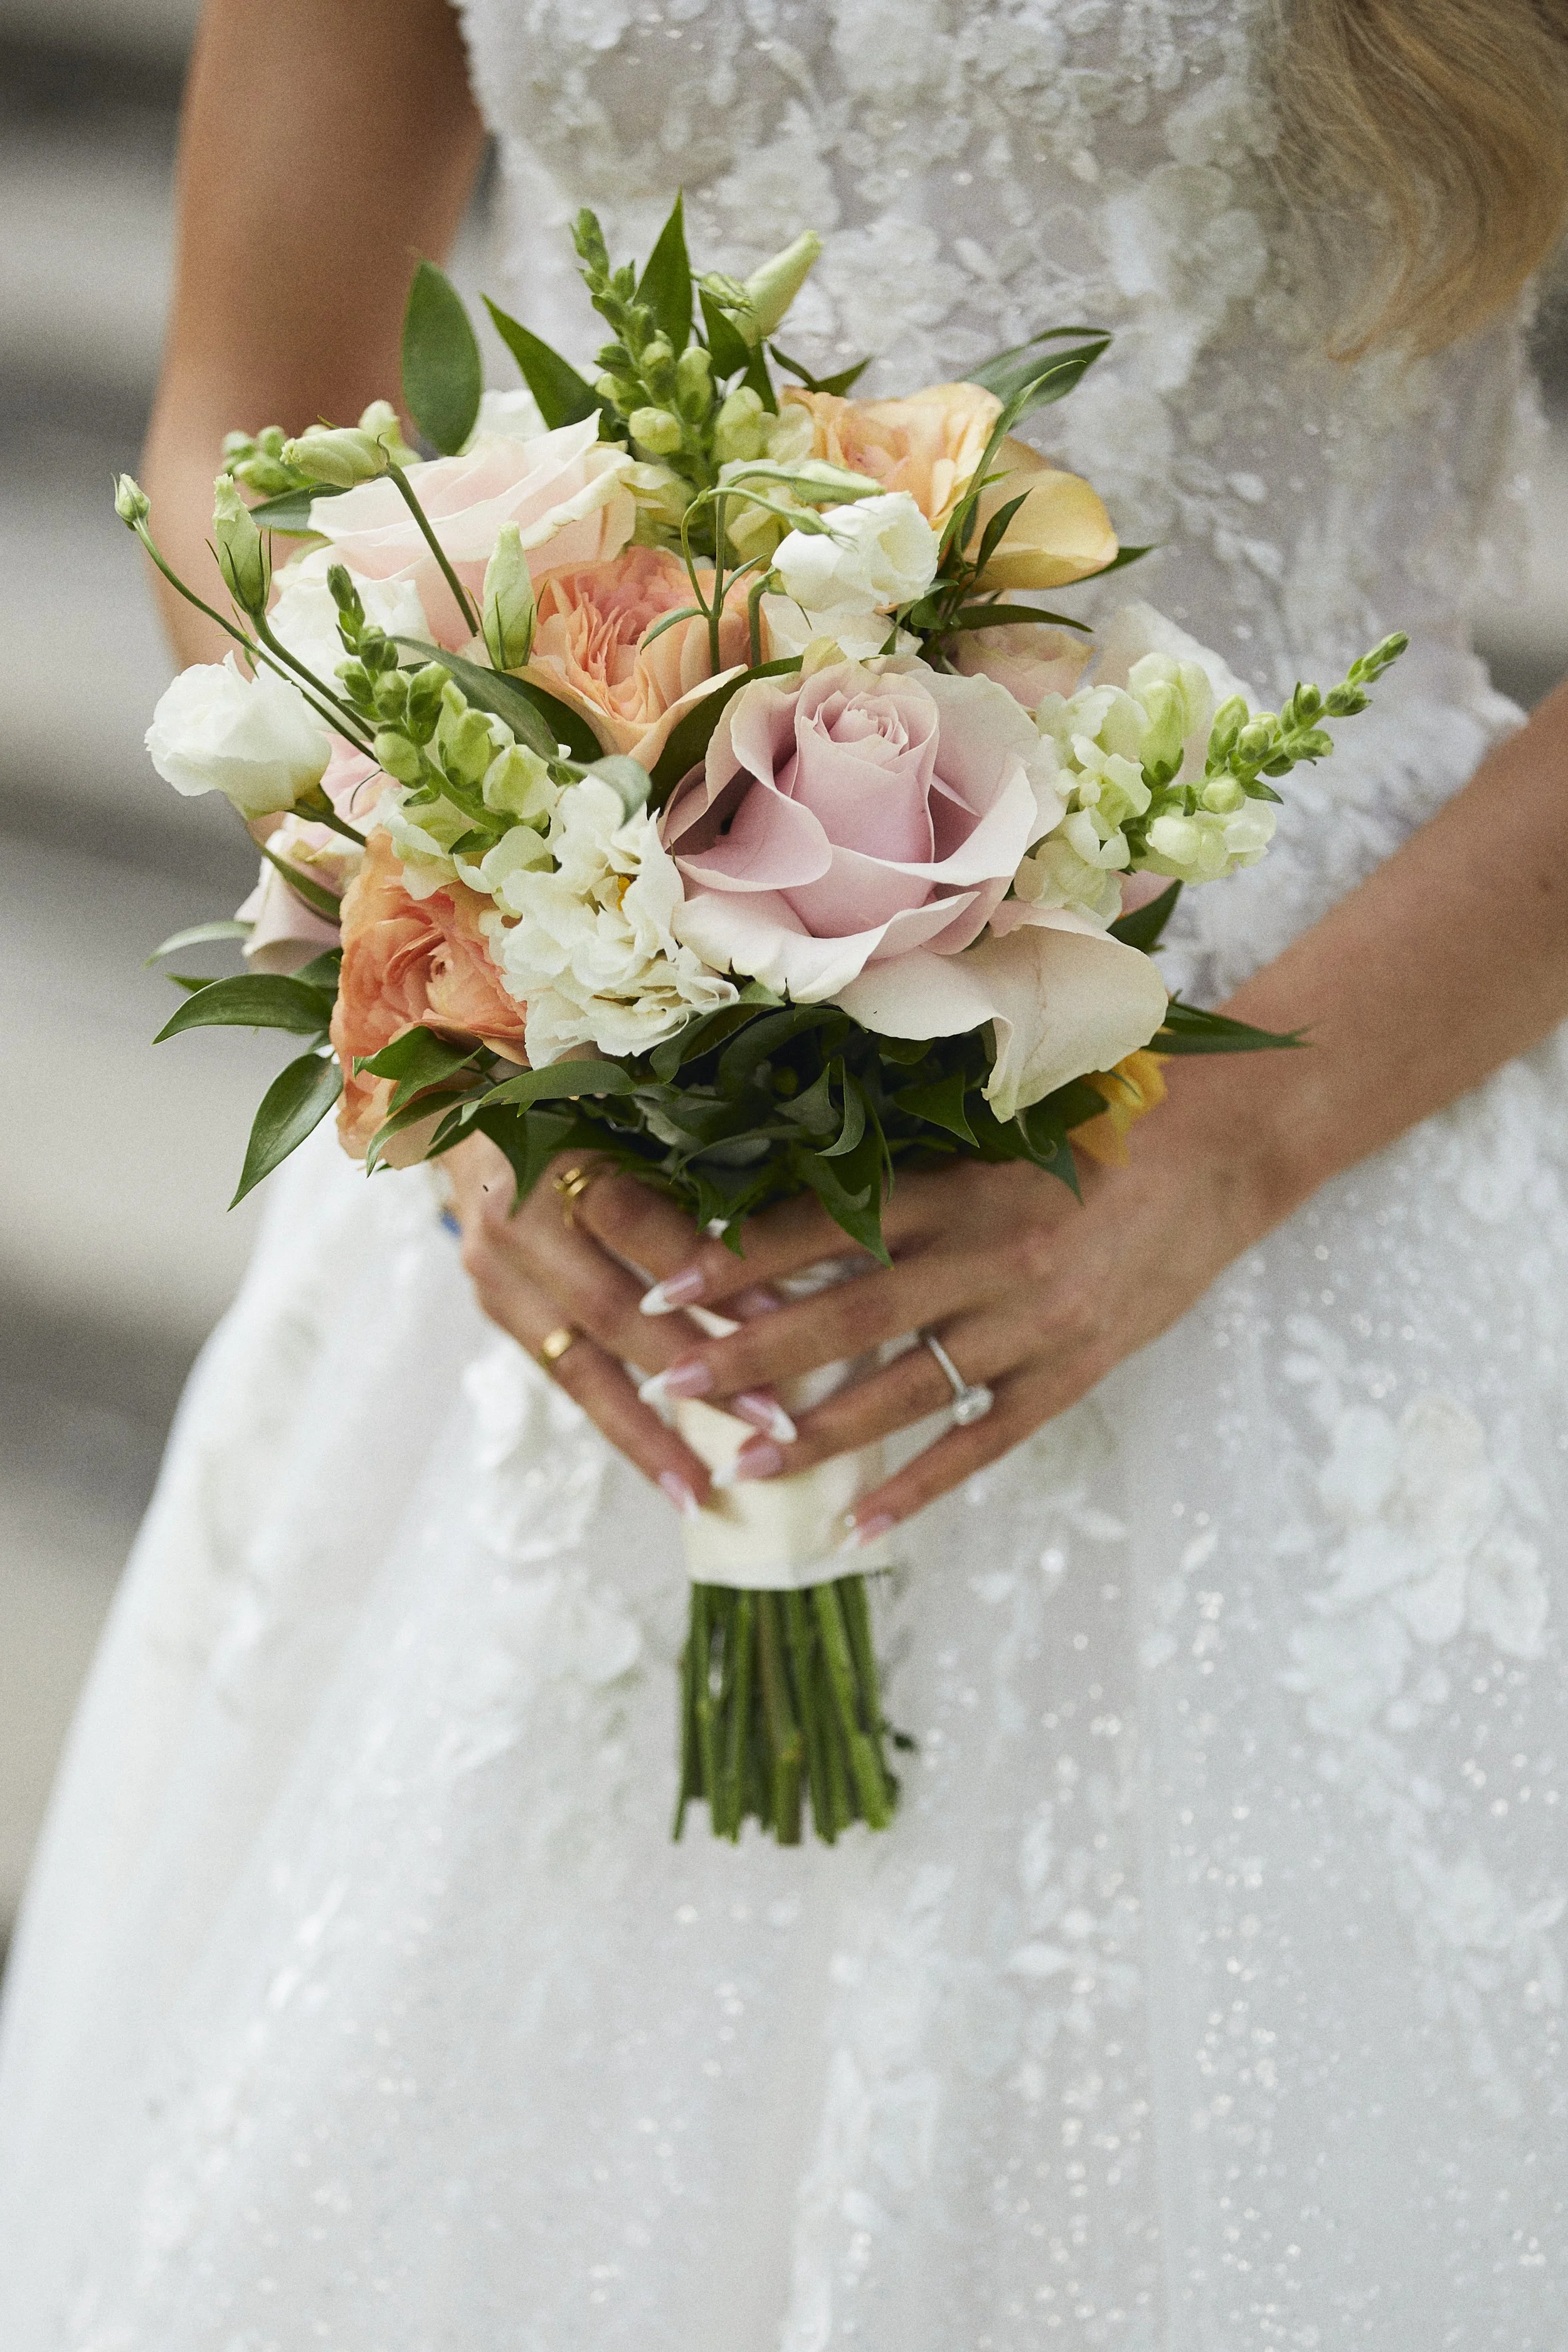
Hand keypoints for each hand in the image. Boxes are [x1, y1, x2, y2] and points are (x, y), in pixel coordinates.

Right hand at [444, 1132, 794, 1514]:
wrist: (468, 1100)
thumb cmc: (581, 1088)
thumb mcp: (631, 1095)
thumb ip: (695, 1140)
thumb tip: (803, 1204)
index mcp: (551, 1147)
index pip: (634, 1217)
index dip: (710, 1270)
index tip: (787, 1315)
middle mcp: (513, 1218)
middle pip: (609, 1307)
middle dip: (697, 1369)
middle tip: (775, 1420)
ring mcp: (496, 1271)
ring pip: (577, 1366)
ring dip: (648, 1432)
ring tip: (704, 1491)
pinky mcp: (497, 1307)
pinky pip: (565, 1378)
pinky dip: (621, 1426)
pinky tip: (670, 1473)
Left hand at [618, 1114, 1283, 1539]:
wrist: (1220, 1153)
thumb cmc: (1095, 1125)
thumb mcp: (993, 1129)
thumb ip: (903, 1164)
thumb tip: (785, 1183)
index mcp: (957, 1182)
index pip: (825, 1225)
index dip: (738, 1258)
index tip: (662, 1285)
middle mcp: (987, 1253)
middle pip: (847, 1314)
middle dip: (749, 1355)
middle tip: (668, 1386)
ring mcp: (1033, 1320)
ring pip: (905, 1391)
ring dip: (818, 1434)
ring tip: (741, 1466)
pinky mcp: (1074, 1371)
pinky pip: (984, 1441)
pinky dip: (920, 1486)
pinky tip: (861, 1524)